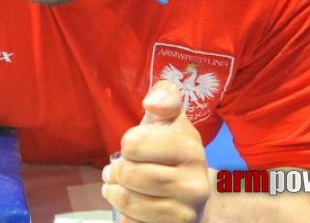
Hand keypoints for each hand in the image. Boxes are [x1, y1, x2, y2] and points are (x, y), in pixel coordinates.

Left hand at [102, 81, 209, 222]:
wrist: (195, 196)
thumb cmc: (172, 152)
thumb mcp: (171, 121)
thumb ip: (165, 98)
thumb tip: (152, 102)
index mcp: (191, 149)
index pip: (134, 143)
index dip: (127, 144)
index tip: (134, 148)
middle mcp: (195, 184)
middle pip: (130, 175)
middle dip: (115, 172)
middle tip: (116, 171)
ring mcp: (186, 213)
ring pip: (128, 202)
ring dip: (114, 193)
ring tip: (118, 187)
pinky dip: (125, 216)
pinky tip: (133, 208)